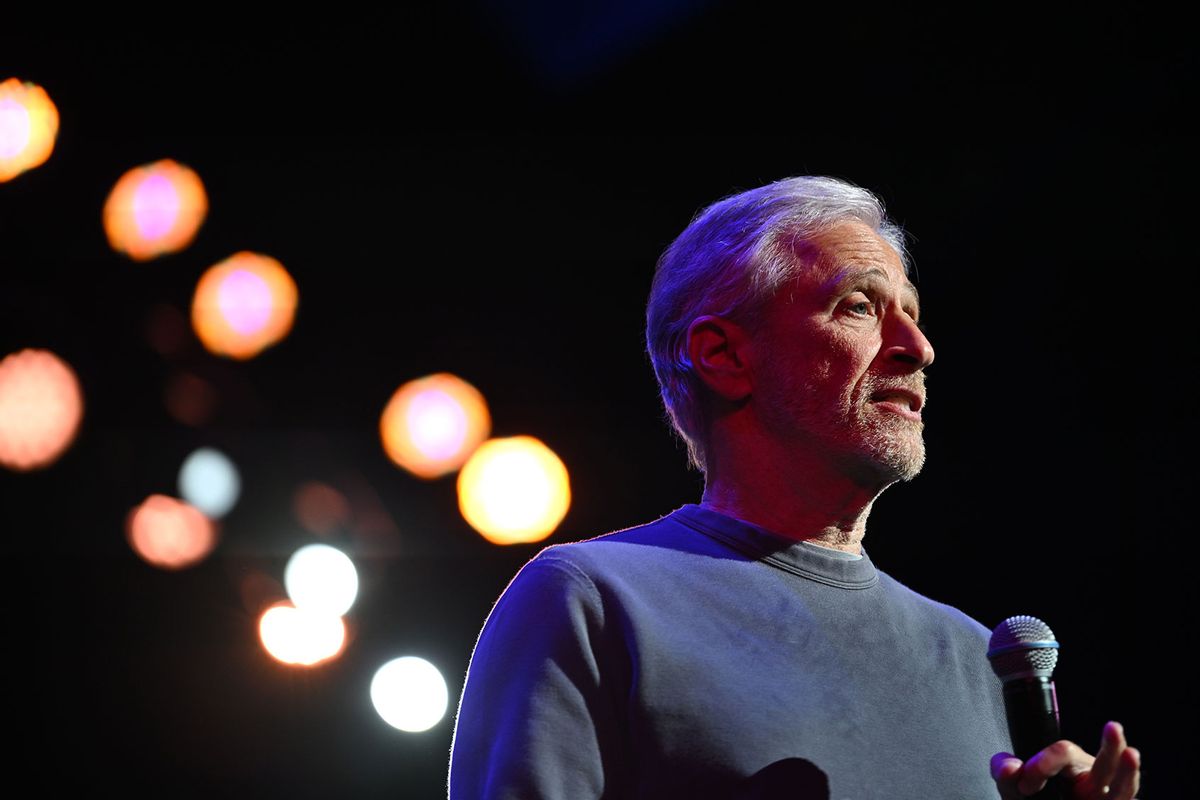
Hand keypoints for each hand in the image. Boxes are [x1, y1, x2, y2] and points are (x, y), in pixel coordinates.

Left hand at [991, 721, 1140, 798]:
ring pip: (1122, 789)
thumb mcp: (1013, 785)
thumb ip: (1005, 771)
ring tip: (1132, 754)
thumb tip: (1011, 768)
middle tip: (1112, 727)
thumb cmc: (1031, 798)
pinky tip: (1131, 797)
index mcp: (1070, 765)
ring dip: (1127, 773)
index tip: (1025, 786)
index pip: (1064, 753)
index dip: (1043, 765)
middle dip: (1110, 746)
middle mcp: (1092, 782)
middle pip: (1105, 763)